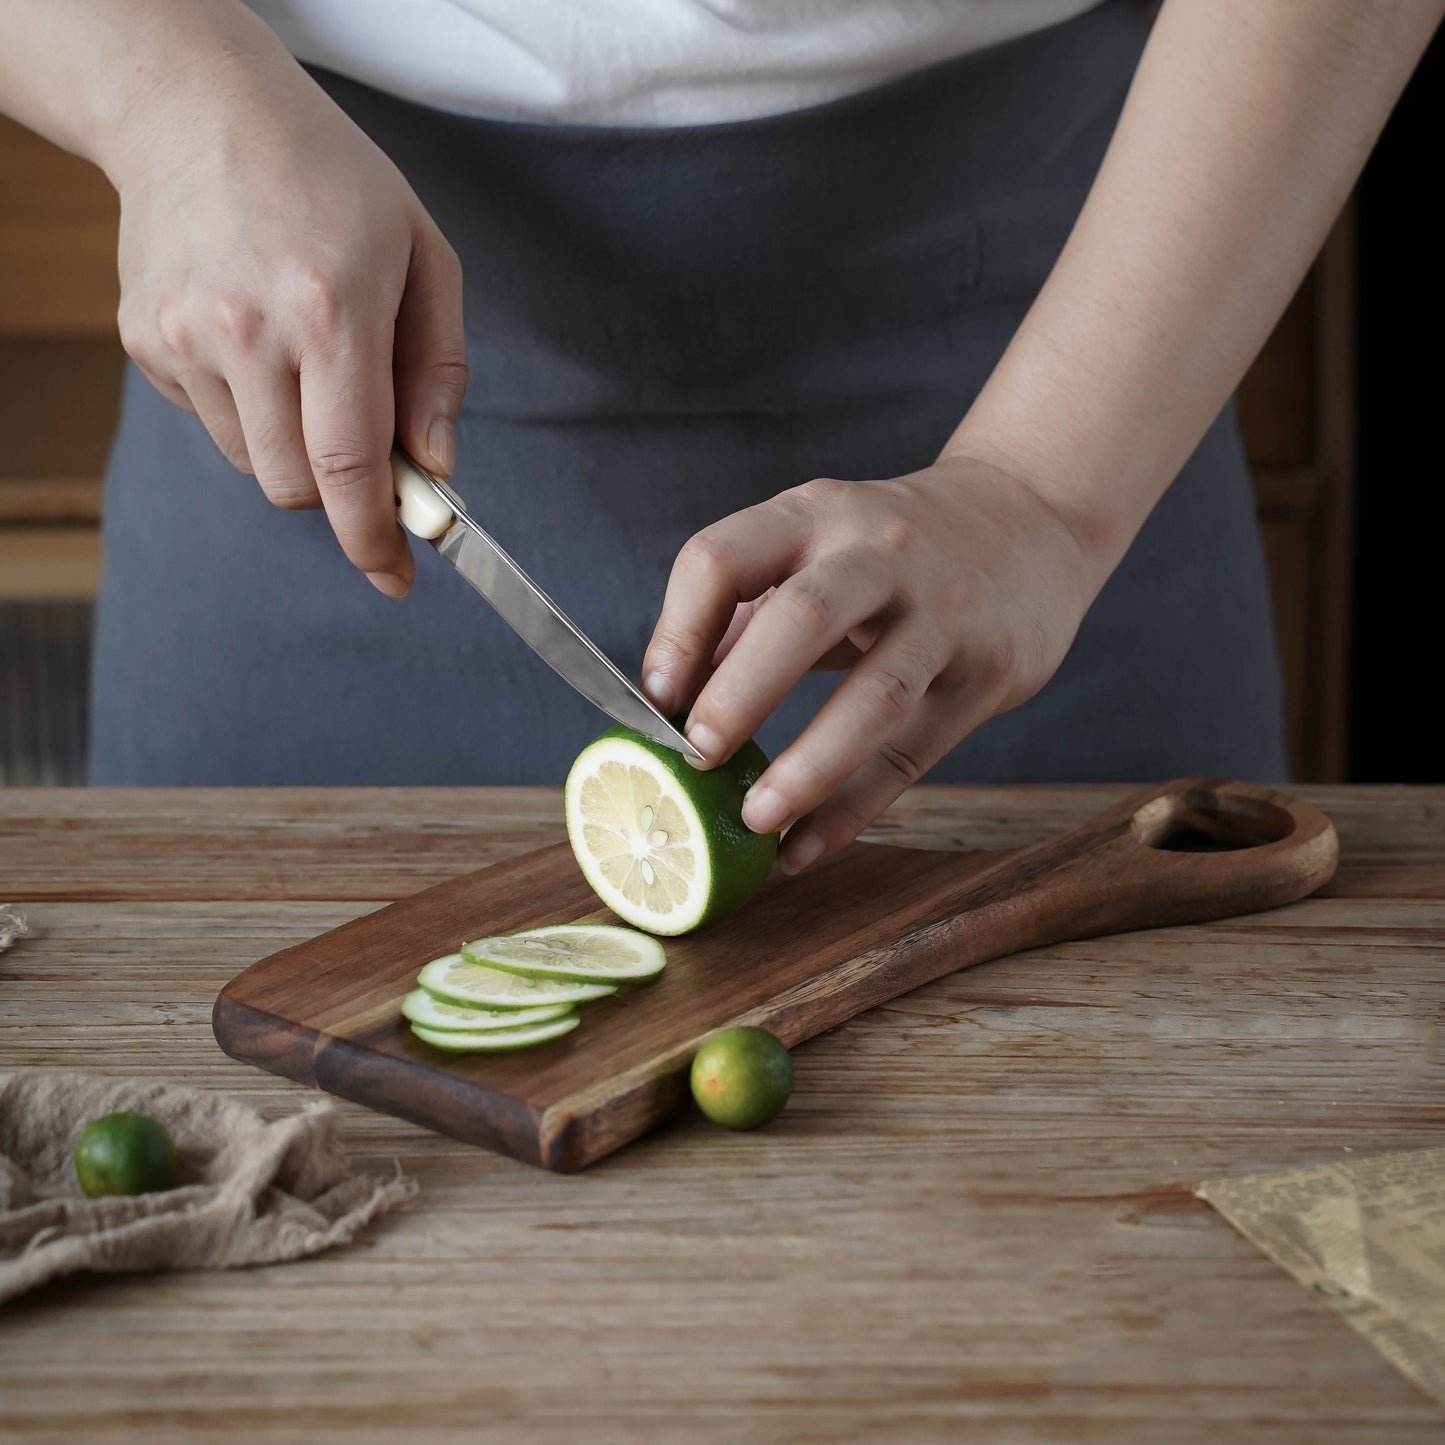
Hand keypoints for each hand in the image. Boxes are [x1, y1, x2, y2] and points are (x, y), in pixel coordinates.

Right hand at [110, 49, 466, 594]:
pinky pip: (213, 423)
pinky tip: (256, 339)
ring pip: (255, 464)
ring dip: (296, 447)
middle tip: (368, 449)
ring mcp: (185, 337)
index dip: (374, 538)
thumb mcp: (424, 257)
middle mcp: (247, 330)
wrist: (199, 110)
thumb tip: (435, 465)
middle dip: (340, 492)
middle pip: (297, 487)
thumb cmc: (331, 181)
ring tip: (306, 361)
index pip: (349, 468)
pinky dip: (249, 409)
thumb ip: (439, 371)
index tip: (395, 576)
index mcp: (331, 311)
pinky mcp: (145, 340)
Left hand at [641, 456, 1103, 872]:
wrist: (1028, 519)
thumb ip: (746, 613)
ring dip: (806, 768)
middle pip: (802, 618)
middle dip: (739, 694)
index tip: (655, 699)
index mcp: (814, 515)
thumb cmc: (891, 549)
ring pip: (875, 696)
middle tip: (697, 758)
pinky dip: (850, 811)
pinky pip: (910, 754)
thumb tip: (667, 703)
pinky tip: (802, 849)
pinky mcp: (987, 672)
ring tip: (755, 819)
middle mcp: (879, 553)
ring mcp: (943, 612)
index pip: (721, 559)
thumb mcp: (818, 546)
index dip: (677, 632)